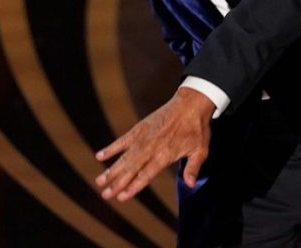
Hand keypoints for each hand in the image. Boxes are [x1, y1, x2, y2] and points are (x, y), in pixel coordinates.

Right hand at [94, 87, 213, 200]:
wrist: (191, 103)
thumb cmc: (197, 128)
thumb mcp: (200, 150)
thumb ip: (193, 168)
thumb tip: (190, 185)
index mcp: (165, 155)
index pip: (146, 175)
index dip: (133, 187)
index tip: (121, 197)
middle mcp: (151, 148)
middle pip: (131, 169)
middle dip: (117, 183)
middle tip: (104, 195)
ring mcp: (143, 137)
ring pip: (124, 157)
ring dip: (111, 170)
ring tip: (99, 181)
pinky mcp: (139, 128)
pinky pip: (122, 140)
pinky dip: (111, 148)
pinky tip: (100, 156)